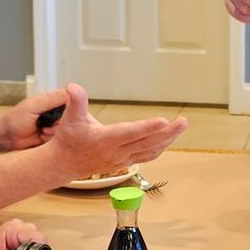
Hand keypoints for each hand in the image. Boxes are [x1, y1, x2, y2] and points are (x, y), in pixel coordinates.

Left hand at [0, 87, 70, 151]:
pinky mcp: (53, 139)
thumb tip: (71, 90)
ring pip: (68, 131)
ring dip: (55, 132)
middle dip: (61, 124)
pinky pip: (62, 141)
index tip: (61, 115)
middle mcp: (57, 113)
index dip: (71, 110)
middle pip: (73, 118)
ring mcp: (55, 127)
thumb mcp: (34, 106)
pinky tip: (42, 137)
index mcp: (54, 101)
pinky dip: (53, 140)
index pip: (73, 102)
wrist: (5, 138)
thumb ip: (52, 99)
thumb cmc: (15, 119)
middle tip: (47, 125)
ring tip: (42, 131)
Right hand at [49, 83, 186, 179]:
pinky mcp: (126, 161)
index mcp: (105, 140)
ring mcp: (123, 158)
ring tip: (182, 126)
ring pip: (151, 150)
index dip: (147, 128)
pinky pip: (148, 155)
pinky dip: (161, 146)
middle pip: (147, 143)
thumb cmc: (69, 139)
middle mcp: (117, 151)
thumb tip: (73, 86)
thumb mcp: (70, 119)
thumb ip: (75, 102)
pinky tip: (169, 137)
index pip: (129, 133)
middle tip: (183, 121)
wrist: (65, 163)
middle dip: (167, 132)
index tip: (163, 121)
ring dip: (168, 139)